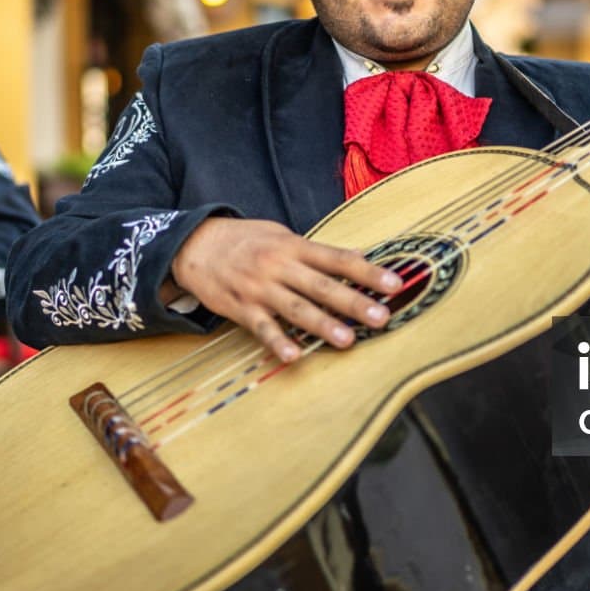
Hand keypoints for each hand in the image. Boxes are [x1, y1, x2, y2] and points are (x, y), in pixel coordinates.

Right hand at [168, 217, 403, 363]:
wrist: (194, 244)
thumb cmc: (245, 240)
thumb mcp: (282, 235)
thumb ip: (319, 250)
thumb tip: (359, 255)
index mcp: (294, 246)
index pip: (338, 259)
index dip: (368, 272)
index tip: (395, 283)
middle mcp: (279, 266)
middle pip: (322, 286)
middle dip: (353, 302)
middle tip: (382, 317)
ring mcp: (259, 288)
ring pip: (296, 309)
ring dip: (322, 325)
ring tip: (348, 340)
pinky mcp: (240, 308)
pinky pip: (262, 328)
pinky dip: (277, 342)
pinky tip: (294, 355)